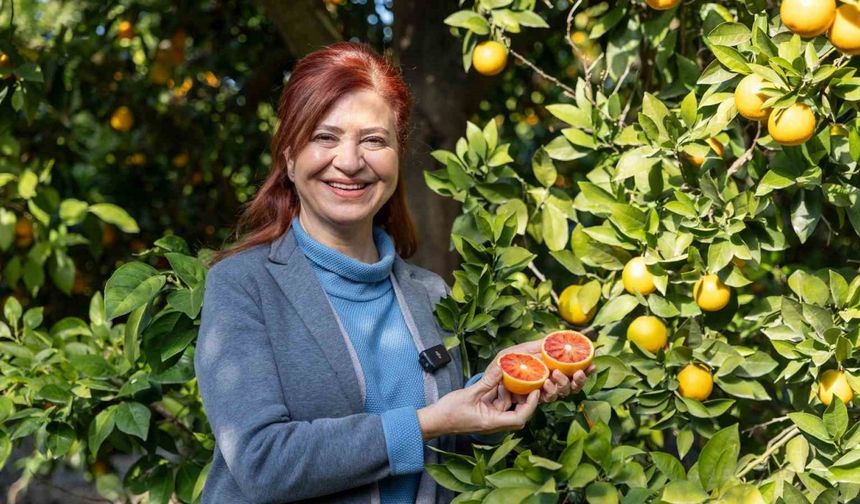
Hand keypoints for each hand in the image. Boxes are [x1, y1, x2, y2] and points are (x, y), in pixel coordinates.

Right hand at [417, 363, 539, 440]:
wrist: (434, 421)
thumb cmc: (448, 412)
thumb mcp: (469, 394)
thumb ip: (487, 382)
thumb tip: (501, 367)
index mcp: (492, 422)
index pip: (519, 418)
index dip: (530, 405)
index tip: (535, 391)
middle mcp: (493, 422)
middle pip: (518, 413)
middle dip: (524, 398)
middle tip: (528, 381)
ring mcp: (489, 418)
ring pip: (507, 405)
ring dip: (510, 391)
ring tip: (511, 375)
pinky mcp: (484, 412)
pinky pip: (497, 402)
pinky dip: (499, 391)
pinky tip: (498, 380)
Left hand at [484, 340, 595, 403]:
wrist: (488, 378)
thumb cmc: (504, 362)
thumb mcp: (521, 350)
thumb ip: (539, 346)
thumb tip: (557, 335)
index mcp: (550, 368)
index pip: (573, 371)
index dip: (585, 370)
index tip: (592, 365)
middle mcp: (549, 381)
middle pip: (572, 385)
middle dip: (577, 380)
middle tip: (575, 372)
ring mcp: (541, 391)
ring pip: (560, 393)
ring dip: (561, 385)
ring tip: (553, 377)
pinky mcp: (532, 401)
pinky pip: (545, 399)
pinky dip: (547, 393)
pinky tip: (544, 385)